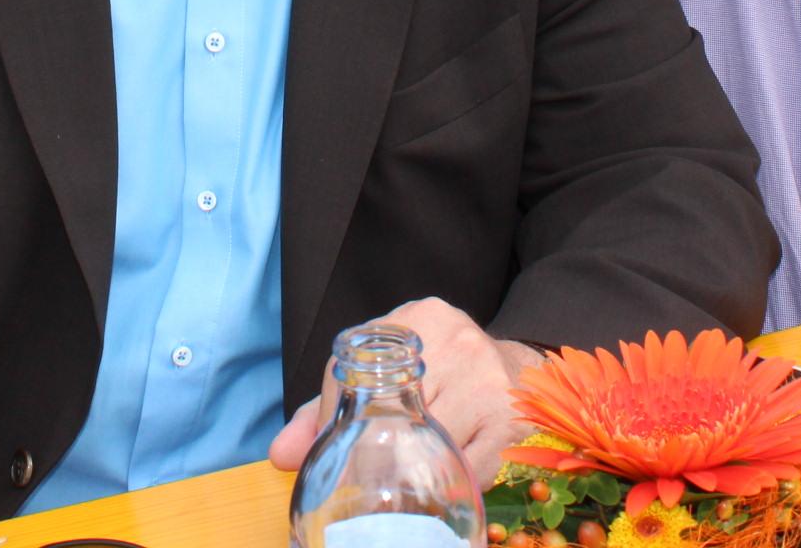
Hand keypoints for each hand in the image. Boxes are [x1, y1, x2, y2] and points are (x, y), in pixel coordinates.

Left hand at [269, 298, 543, 483]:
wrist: (519, 368)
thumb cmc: (442, 371)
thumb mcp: (390, 367)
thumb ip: (330, 406)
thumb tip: (281, 454)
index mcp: (418, 317)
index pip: (353, 370)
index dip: (334, 416)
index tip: (332, 445)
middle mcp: (456, 341)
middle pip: (391, 412)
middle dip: (373, 451)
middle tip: (363, 476)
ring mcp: (487, 381)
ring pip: (430, 443)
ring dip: (412, 470)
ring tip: (399, 483)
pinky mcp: (510, 423)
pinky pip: (470, 468)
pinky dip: (451, 483)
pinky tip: (441, 483)